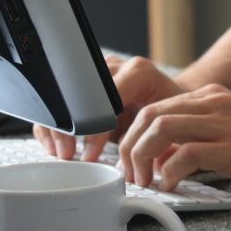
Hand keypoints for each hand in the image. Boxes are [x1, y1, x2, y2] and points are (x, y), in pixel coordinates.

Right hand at [33, 56, 186, 160]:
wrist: (173, 101)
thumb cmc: (174, 115)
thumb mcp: (168, 125)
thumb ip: (151, 138)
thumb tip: (134, 164)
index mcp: (138, 72)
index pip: (106, 99)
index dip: (94, 129)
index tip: (90, 153)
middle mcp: (117, 66)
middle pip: (80, 93)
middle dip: (69, 128)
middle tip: (67, 153)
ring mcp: (99, 71)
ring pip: (66, 94)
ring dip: (58, 125)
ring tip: (60, 151)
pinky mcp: (88, 81)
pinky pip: (63, 99)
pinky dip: (56, 122)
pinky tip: (56, 142)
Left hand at [117, 84, 230, 197]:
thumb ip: (199, 138)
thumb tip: (162, 158)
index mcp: (213, 98)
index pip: (154, 106)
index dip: (133, 134)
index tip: (129, 160)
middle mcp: (215, 104)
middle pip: (149, 114)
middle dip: (129, 146)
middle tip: (131, 174)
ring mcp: (225, 124)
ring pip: (160, 128)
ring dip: (142, 158)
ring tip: (145, 180)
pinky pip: (185, 154)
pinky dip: (169, 172)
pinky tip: (172, 185)